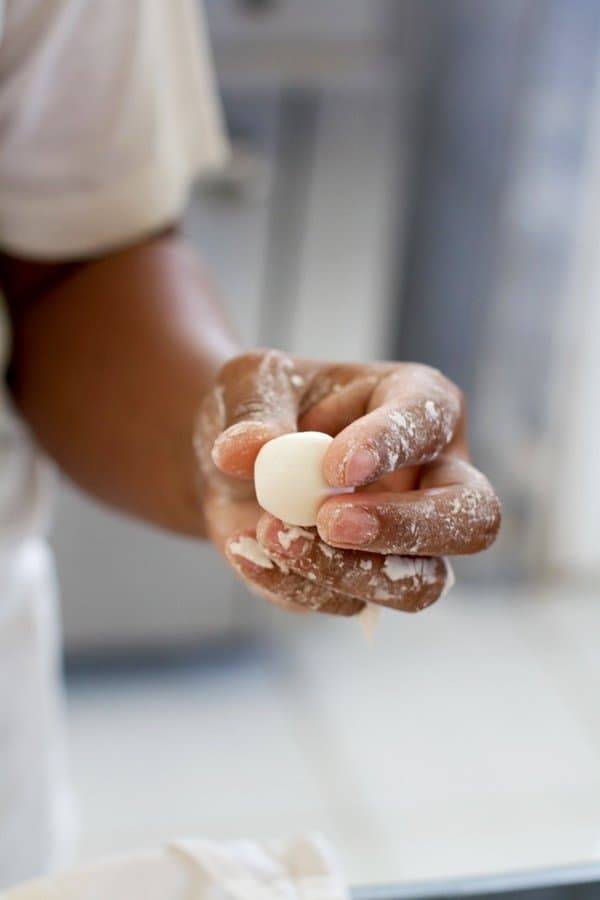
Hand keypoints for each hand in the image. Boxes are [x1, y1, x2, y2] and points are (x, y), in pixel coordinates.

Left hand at [196, 350, 500, 615]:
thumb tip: (242, 449)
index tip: (335, 467)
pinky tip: (247, 551)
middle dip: (407, 527)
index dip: (390, 445)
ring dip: (347, 571)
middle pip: (473, 519)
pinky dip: (297, 585)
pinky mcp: (370, 585)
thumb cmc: (265, 409)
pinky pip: (351, 604)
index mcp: (419, 403)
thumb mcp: (249, 386)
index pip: (430, 421)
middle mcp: (433, 477)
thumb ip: (252, 412)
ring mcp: (410, 542)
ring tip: (272, 535)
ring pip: (422, 583)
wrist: (238, 468)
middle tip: (331, 522)